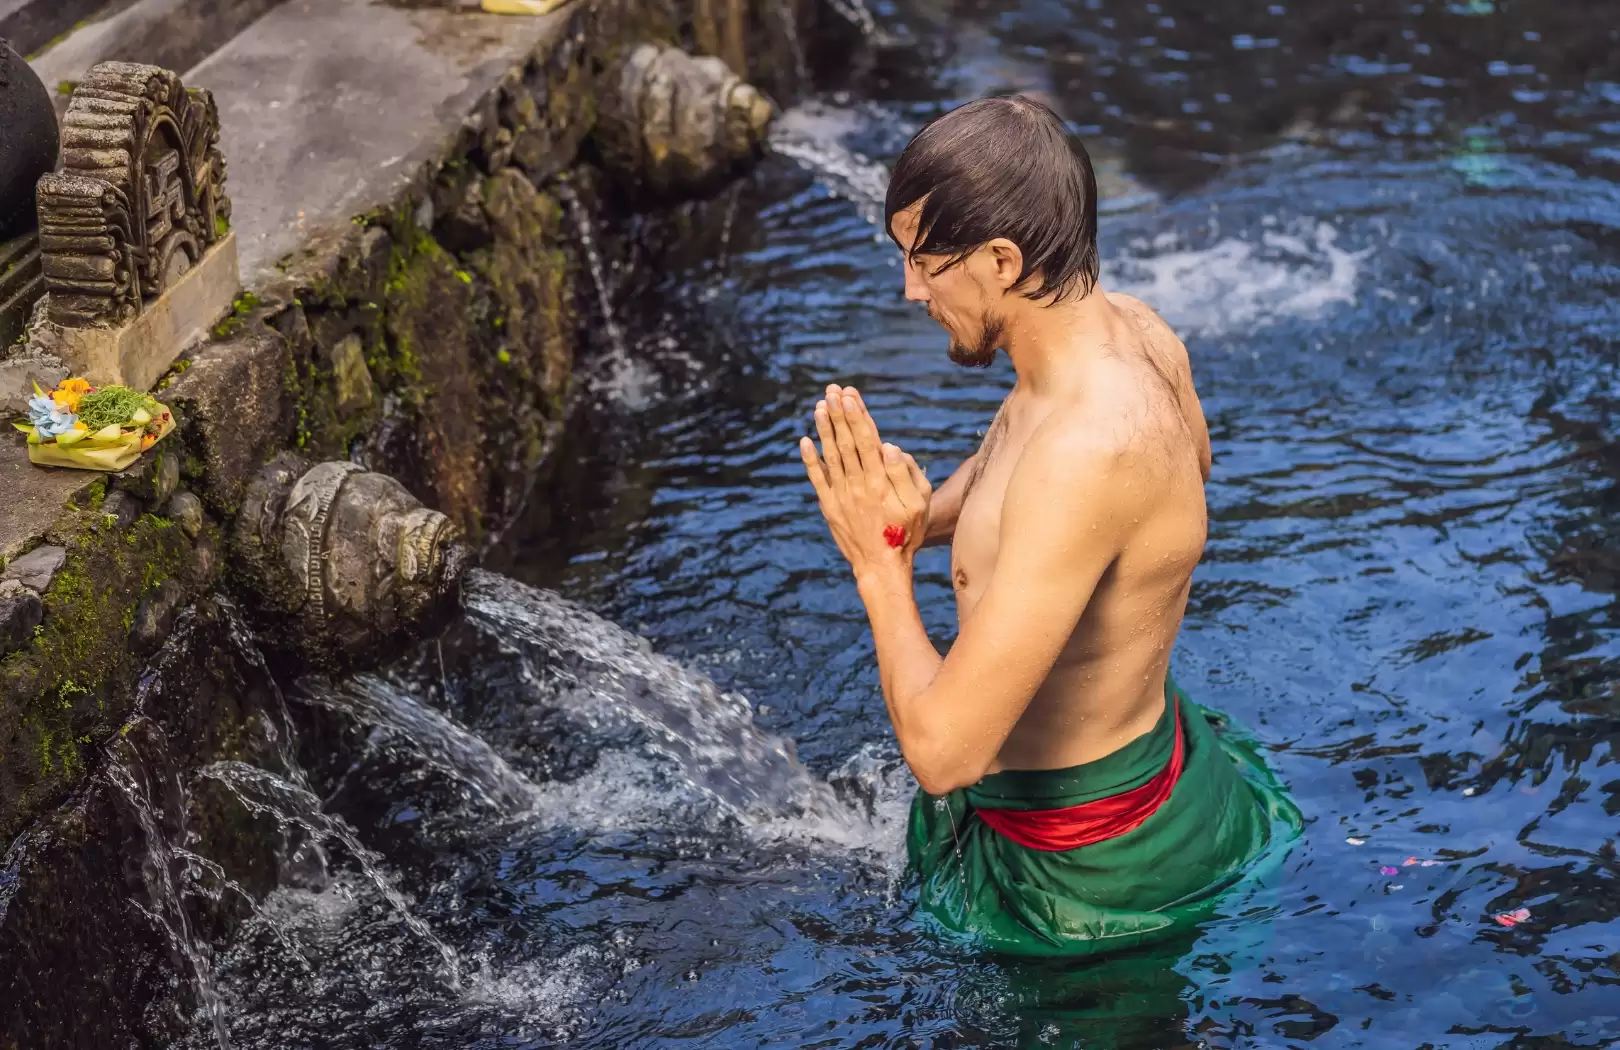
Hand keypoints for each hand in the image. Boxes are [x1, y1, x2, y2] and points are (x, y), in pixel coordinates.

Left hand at [800, 384, 931, 580]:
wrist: (881, 567)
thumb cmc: (906, 534)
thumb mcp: (919, 504)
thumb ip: (907, 473)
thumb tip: (889, 446)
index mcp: (881, 481)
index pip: (867, 440)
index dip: (857, 416)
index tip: (850, 395)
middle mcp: (858, 485)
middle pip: (847, 442)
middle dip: (839, 414)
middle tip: (832, 390)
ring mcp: (841, 496)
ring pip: (831, 456)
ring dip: (824, 429)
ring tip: (820, 406)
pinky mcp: (829, 507)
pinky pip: (817, 479)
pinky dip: (810, 460)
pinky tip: (805, 441)